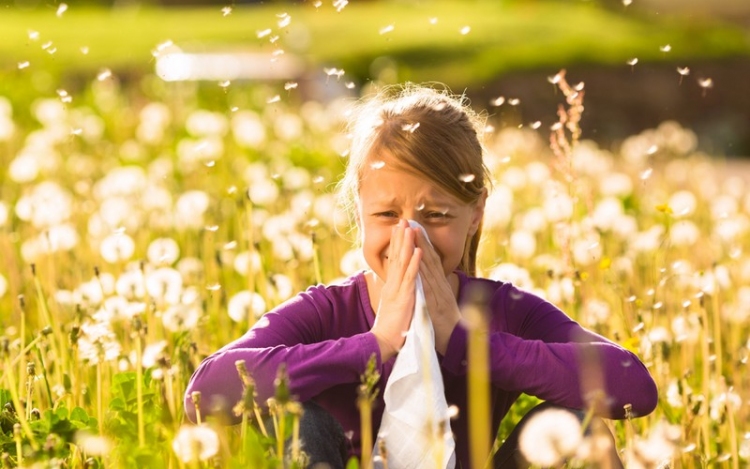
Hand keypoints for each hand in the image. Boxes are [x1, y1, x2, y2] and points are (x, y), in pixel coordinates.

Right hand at [371, 220, 422, 360]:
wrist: (383, 342)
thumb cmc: (390, 327)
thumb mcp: (393, 306)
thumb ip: (394, 293)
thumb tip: (396, 285)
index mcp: (391, 286)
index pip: (393, 261)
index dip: (397, 244)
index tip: (399, 229)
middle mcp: (392, 284)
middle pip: (396, 257)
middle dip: (399, 238)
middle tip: (402, 220)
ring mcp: (398, 290)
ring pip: (403, 262)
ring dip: (407, 244)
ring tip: (410, 228)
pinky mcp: (404, 297)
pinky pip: (411, 277)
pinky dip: (415, 263)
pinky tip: (418, 251)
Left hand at [414, 228, 460, 354]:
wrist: (456, 342)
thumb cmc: (446, 324)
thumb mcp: (440, 303)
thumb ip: (435, 291)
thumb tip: (430, 281)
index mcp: (439, 285)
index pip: (430, 261)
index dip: (423, 244)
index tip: (415, 229)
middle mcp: (440, 285)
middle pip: (429, 258)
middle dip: (420, 239)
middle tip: (412, 222)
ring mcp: (438, 292)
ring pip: (429, 267)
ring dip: (421, 248)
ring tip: (413, 232)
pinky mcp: (435, 303)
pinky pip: (427, 284)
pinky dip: (423, 270)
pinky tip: (417, 259)